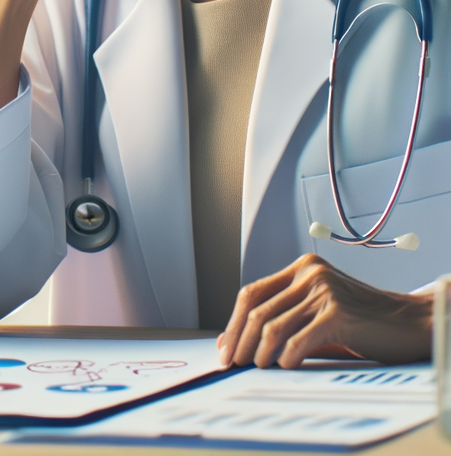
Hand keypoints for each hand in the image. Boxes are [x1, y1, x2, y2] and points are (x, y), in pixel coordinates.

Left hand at [217, 253, 431, 368]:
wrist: (412, 323)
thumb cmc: (366, 323)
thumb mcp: (320, 315)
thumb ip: (285, 322)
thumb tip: (237, 342)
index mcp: (301, 269)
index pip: (252, 292)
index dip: (234, 321)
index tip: (225, 346)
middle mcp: (309, 274)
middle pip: (257, 308)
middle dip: (239, 338)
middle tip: (231, 362)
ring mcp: (323, 291)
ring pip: (273, 324)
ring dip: (258, 351)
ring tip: (254, 368)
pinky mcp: (338, 312)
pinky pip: (299, 339)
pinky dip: (286, 357)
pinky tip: (283, 368)